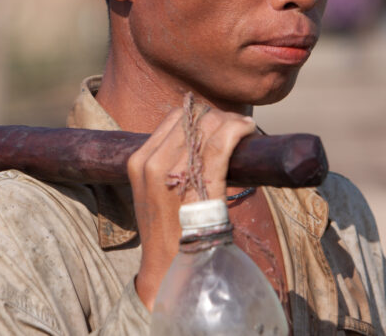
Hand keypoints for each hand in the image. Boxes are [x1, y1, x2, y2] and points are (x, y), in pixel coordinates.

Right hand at [127, 104, 255, 310]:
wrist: (169, 269)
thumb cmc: (169, 233)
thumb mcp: (155, 194)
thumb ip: (166, 166)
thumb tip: (194, 145)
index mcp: (138, 162)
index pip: (173, 119)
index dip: (199, 116)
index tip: (217, 124)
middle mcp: (151, 162)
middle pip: (191, 119)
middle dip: (217, 118)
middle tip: (235, 127)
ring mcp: (172, 171)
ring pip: (207, 126)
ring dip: (230, 122)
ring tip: (243, 130)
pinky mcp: (198, 182)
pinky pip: (220, 142)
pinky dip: (237, 130)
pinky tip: (247, 131)